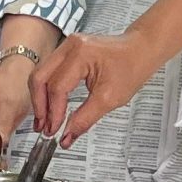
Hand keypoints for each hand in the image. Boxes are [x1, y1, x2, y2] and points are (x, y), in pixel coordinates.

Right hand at [31, 30, 175, 147]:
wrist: (141, 51)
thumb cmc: (132, 67)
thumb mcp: (110, 98)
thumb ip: (84, 119)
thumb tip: (67, 136)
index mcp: (81, 54)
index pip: (57, 88)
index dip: (54, 113)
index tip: (54, 131)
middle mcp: (70, 46)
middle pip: (40, 77)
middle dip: (39, 106)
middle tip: (43, 127)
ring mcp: (67, 46)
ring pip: (41, 74)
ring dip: (41, 99)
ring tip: (44, 120)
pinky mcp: (68, 51)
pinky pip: (49, 70)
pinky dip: (47, 90)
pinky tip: (50, 105)